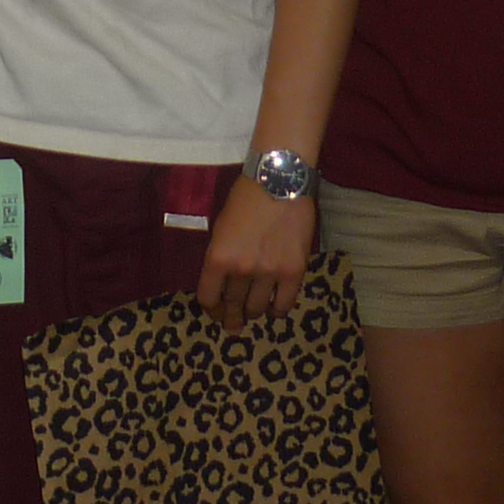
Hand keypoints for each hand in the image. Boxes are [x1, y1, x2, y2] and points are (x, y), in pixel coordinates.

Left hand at [196, 180, 313, 329]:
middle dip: (232, 317)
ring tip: (255, 312)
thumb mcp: (221, 228)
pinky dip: (278, 310)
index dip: (211, 310)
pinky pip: (284, 304)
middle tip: (234, 324)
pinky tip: (275, 308)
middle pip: (233, 305)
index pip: (208, 297)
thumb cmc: (246, 198)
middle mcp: (241, 270)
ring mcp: (269, 272)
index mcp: (218, 257)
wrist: (279, 180)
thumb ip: (221, 256)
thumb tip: (223, 282)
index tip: (216, 312)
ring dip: (254, 312)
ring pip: (258, 308)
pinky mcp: (294, 271)